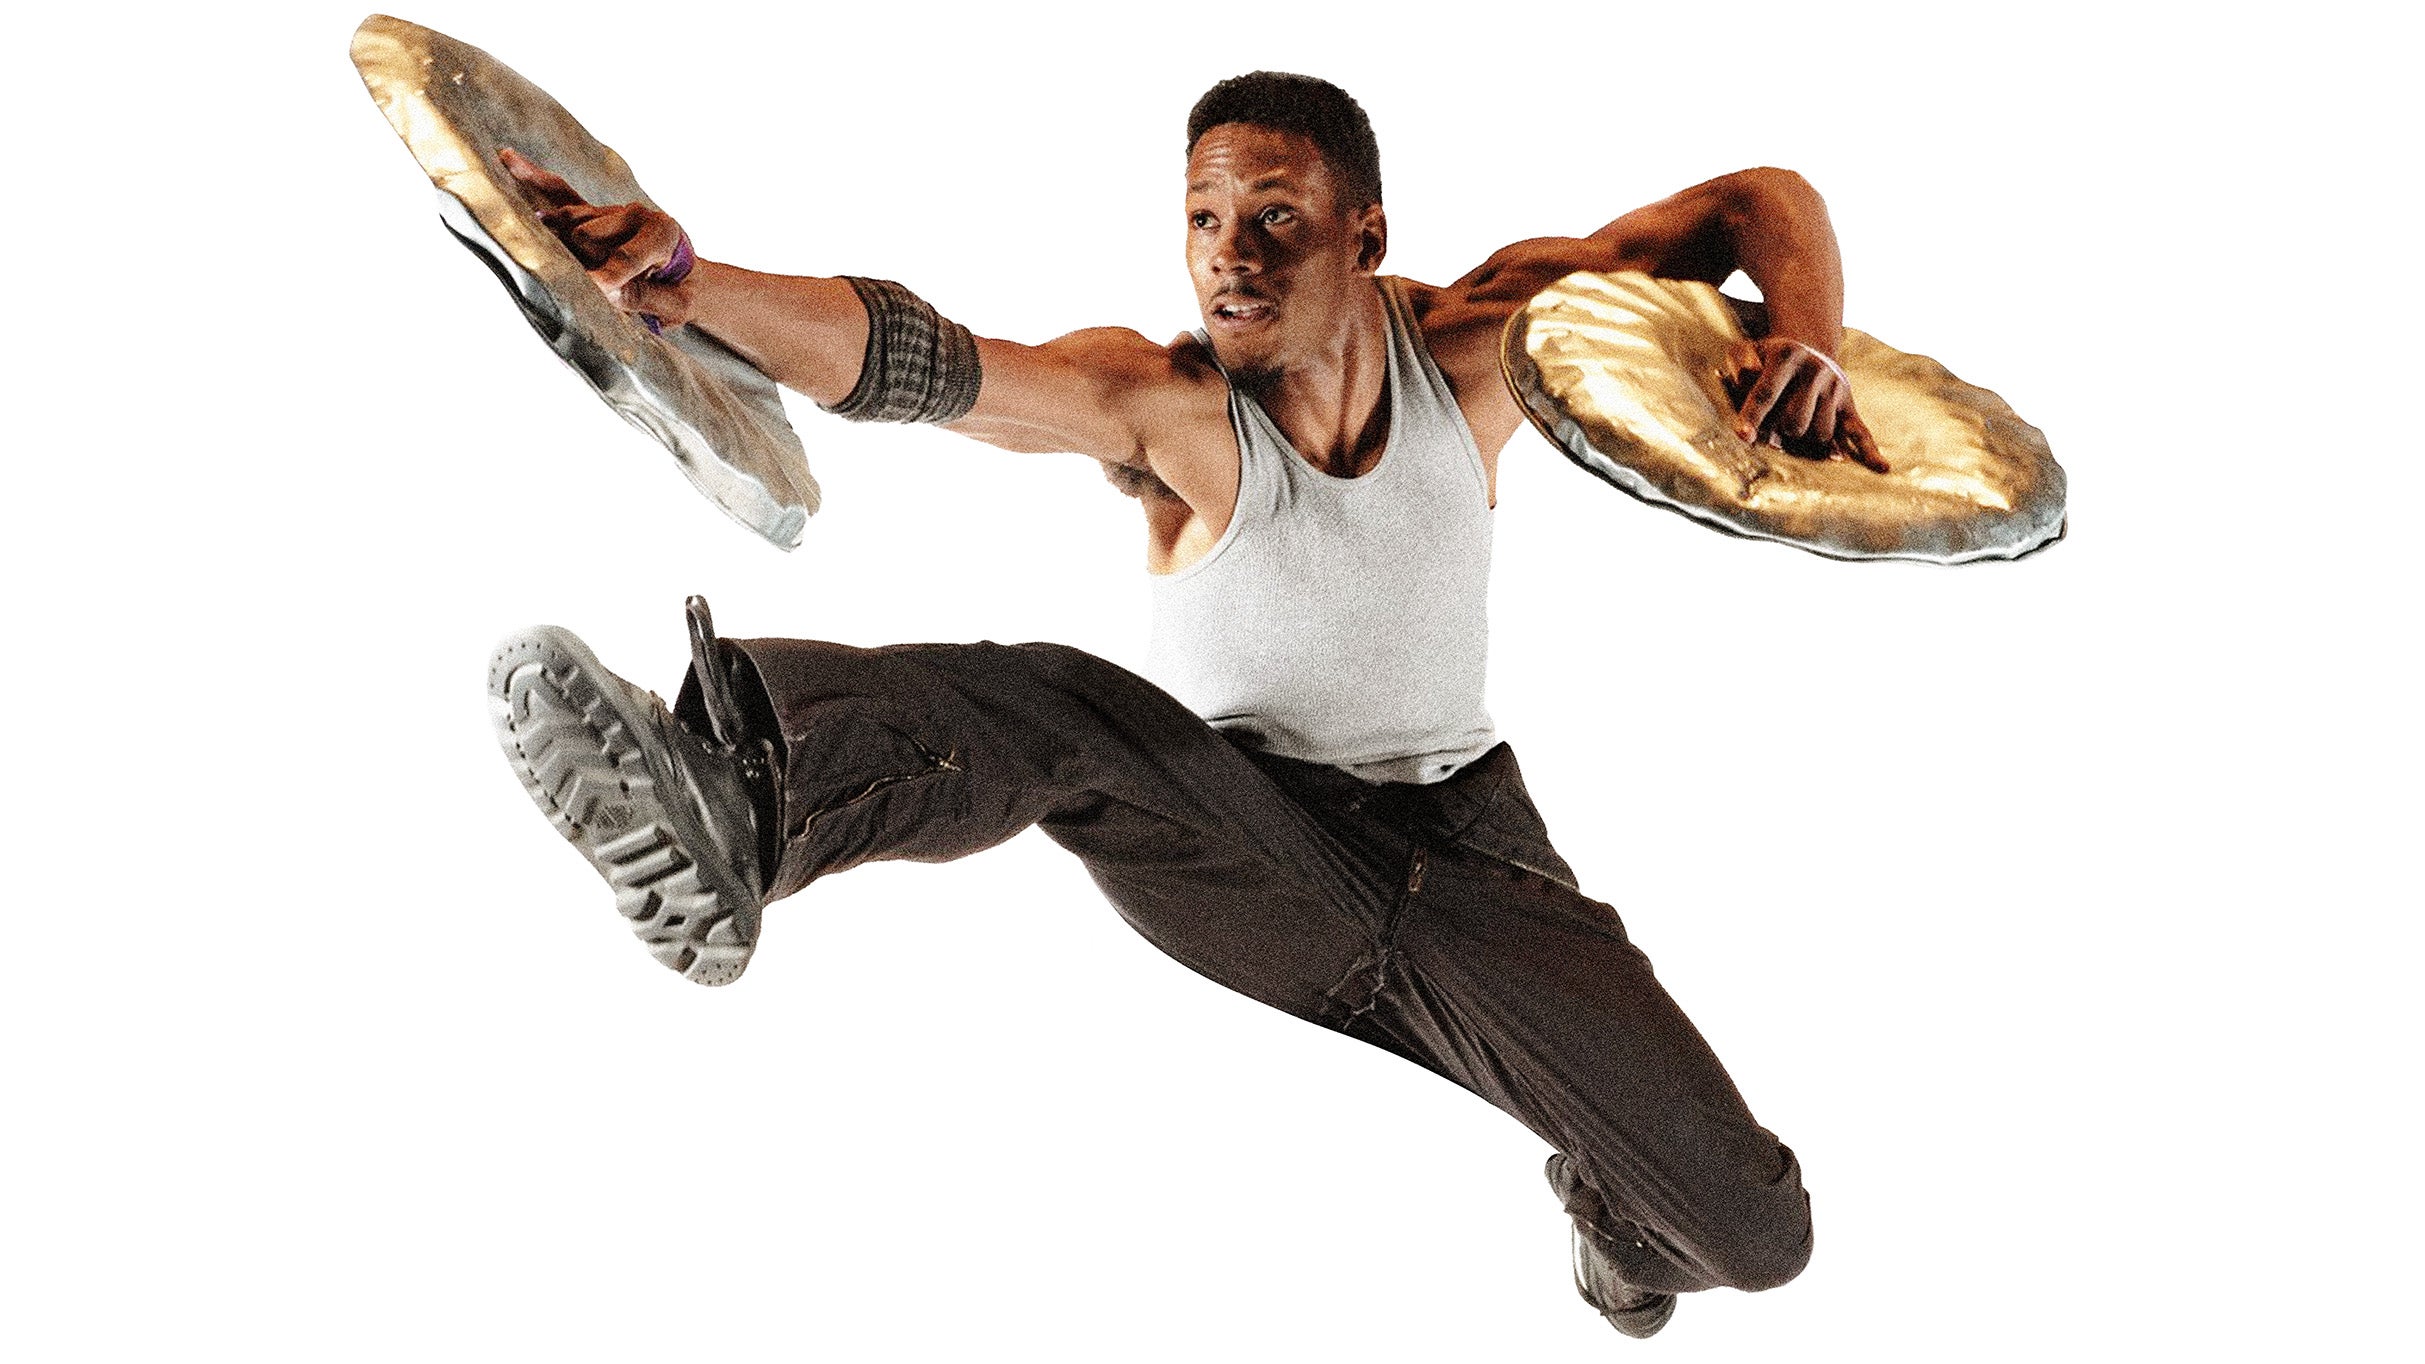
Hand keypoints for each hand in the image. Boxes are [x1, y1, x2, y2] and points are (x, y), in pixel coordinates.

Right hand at [498, 147, 695, 328]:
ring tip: (566, 266)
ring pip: (570, 224)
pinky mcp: (593, 214)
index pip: (625, 256)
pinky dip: (534, 178)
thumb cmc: (682, 295)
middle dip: (584, 265)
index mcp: (664, 232)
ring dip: (563, 247)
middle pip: (588, 238)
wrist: (687, 280)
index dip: (606, 277)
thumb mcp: (676, 306)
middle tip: (596, 289)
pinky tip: (508, 158)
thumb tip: (604, 289)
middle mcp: (637, 214)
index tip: (591, 289)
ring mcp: (612, 210)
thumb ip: (644, 298)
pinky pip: (560, 194)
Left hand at [1724, 335, 1887, 471]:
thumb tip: (1746, 377)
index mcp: (1787, 355)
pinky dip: (1870, 451)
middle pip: (1795, 422)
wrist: (1806, 349)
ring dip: (1803, 443)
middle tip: (1769, 437)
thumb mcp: (1747, 351)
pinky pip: (1861, 432)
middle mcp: (1816, 370)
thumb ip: (1740, 364)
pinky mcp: (1849, 404)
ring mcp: (1835, 388)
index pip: (1768, 392)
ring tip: (1792, 434)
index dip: (1753, 416)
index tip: (1743, 437)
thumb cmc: (1767, 360)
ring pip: (1820, 434)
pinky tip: (1881, 467)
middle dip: (1779, 435)